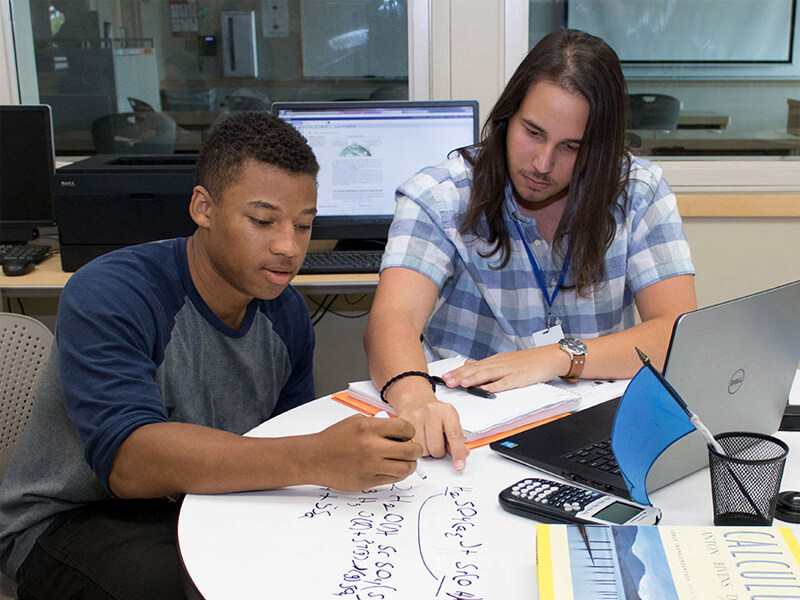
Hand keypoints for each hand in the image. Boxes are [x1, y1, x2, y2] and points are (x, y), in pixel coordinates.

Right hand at [308, 415, 422, 491]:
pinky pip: (393, 479)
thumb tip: (399, 432)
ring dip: (409, 465)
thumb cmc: (334, 439)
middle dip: (415, 450)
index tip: (407, 435)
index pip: (406, 429)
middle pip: (410, 450)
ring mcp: (371, 466)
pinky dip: (397, 474)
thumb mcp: (356, 421)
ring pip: (405, 468)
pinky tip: (392, 468)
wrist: (315, 458)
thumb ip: (378, 425)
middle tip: (413, 449)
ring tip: (405, 461)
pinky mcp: (368, 481)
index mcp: (369, 428)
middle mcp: (372, 447)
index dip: (410, 432)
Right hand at [392, 395, 467, 471]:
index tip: (459, 466)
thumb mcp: (450, 421)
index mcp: (447, 412)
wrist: (417, 401)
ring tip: (426, 439)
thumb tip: (463, 454)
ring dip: (426, 451)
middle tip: (437, 443)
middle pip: (436, 448)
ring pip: (422, 450)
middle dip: (438, 452)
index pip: (455, 436)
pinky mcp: (404, 422)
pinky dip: (414, 448)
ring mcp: (416, 417)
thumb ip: (457, 438)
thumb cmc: (436, 413)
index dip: (457, 453)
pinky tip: (417, 439)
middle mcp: (432, 412)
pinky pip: (410, 446)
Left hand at [442, 346, 567, 392]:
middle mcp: (500, 364)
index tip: (444, 377)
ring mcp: (510, 370)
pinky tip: (486, 389)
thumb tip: (468, 363)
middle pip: (477, 370)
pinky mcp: (520, 378)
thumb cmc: (528, 360)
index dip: (458, 372)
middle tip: (446, 381)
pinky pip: (506, 382)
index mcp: (496, 361)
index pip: (473, 366)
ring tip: (460, 384)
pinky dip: (495, 386)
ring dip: (473, 379)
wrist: (550, 357)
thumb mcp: (504, 359)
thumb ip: (485, 363)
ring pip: (488, 375)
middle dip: (460, 376)